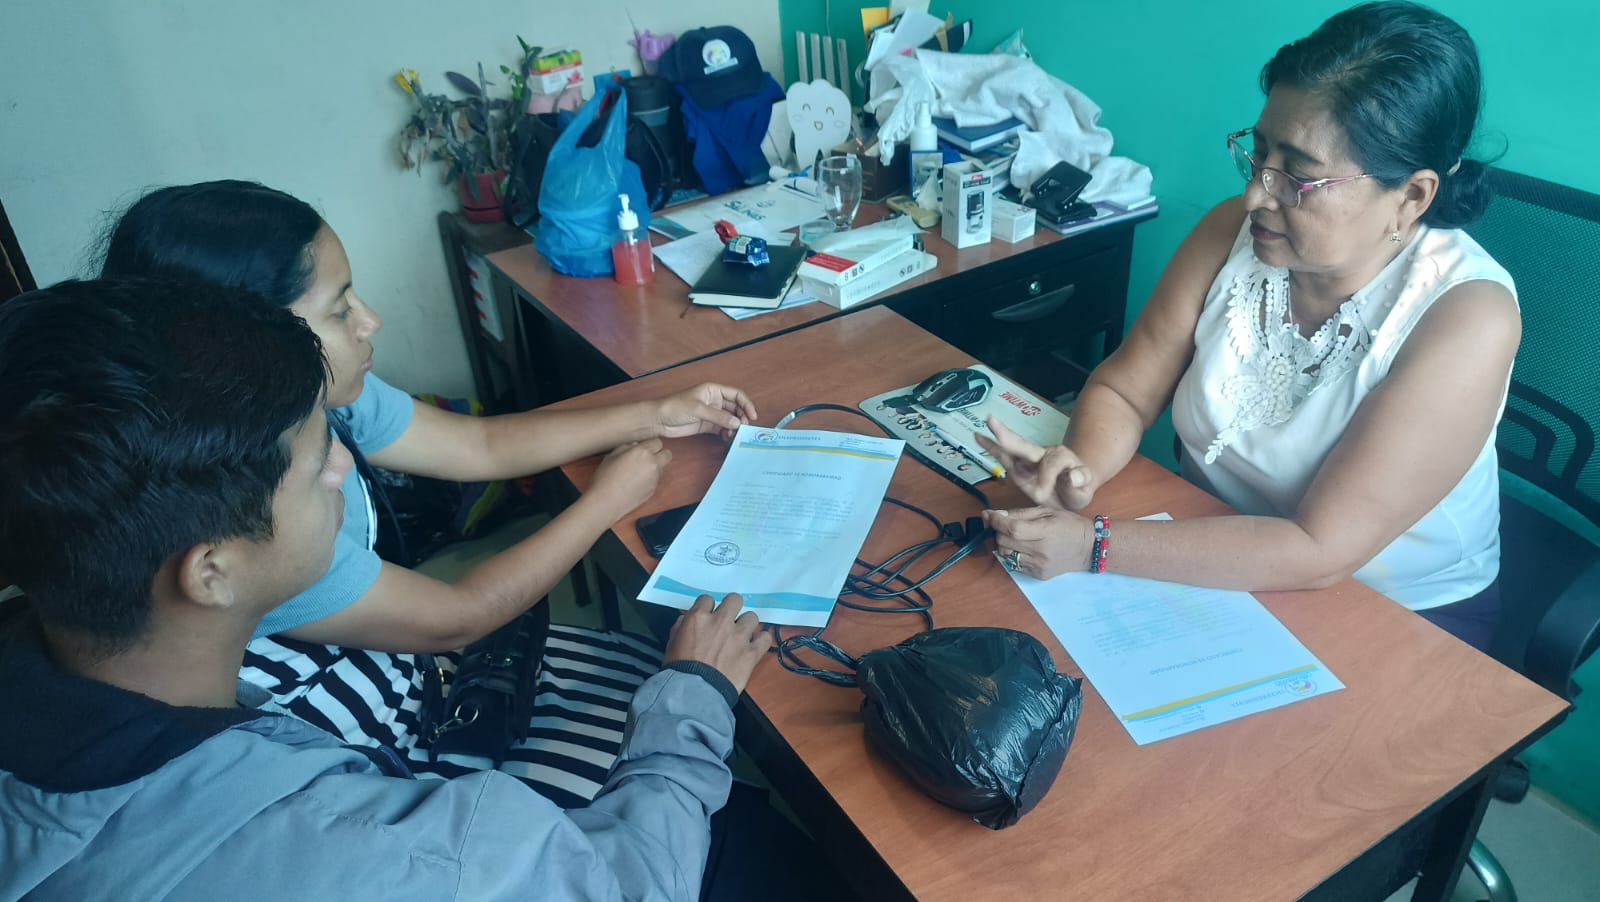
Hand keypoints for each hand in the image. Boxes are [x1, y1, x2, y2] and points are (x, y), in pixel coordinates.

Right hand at [587, 439, 670, 519]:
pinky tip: (637, 482)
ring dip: (655, 466)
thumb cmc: (605, 477)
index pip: (658, 442)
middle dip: (660, 454)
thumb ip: (627, 447)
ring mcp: (655, 478)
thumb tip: (636, 445)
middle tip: (646, 457)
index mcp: (643, 452)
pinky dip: (650, 478)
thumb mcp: (612, 455)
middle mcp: (653, 464)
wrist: (606, 502)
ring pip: (663, 467)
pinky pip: (656, 479)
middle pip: (667, 454)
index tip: (644, 448)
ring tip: (639, 471)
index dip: (650, 444)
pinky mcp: (654, 490)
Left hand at [654, 383, 758, 440]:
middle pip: (735, 408)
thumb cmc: (675, 407)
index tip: (752, 416)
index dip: (746, 404)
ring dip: (735, 427)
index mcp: (713, 390)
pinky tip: (727, 438)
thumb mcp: (698, 409)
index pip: (736, 395)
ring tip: (734, 435)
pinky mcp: (707, 425)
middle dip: (742, 417)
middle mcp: (714, 401)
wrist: (658, 419)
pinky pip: (722, 428)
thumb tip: (737, 423)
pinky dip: (727, 433)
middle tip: (744, 428)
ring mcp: (711, 413)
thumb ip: (718, 416)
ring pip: (730, 419)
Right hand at [664, 594, 771, 694]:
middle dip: (732, 608)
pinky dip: (761, 641)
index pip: (707, 599)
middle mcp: (721, 621)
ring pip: (752, 617)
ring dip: (746, 625)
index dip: (708, 608)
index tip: (709, 617)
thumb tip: (686, 618)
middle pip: (735, 599)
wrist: (694, 692)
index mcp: (699, 617)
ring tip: (742, 636)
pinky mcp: (752, 652)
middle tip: (729, 620)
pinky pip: (765, 638)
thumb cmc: (679, 669)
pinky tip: (755, 646)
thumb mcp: (672, 643)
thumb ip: (681, 626)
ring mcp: (739, 636)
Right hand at [976, 417, 1096, 510]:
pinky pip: (1003, 456)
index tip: (1045, 494)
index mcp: (1061, 457)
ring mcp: (1028, 459)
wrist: (1072, 490)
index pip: (1049, 466)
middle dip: (1008, 436)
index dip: (1046, 480)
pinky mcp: (1018, 467)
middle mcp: (1043, 453)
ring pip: (1012, 447)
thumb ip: (1081, 481)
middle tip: (992, 421)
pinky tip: (978, 436)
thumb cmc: (1077, 489)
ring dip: (998, 436)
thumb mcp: (1085, 488)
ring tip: (985, 422)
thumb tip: (1072, 475)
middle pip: (1025, 445)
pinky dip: (991, 447)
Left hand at [983, 507, 1093, 579]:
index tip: (989, 515)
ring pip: (1006, 555)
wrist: (1089, 548)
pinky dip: (1013, 554)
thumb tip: (991, 515)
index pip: (1013, 529)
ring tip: (1016, 537)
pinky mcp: (1038, 575)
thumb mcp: (1047, 511)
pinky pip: (1014, 564)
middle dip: (999, 532)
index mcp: (1046, 532)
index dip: (996, 521)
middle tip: (1006, 526)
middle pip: (1005, 542)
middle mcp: (1041, 552)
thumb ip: (1019, 513)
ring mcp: (1039, 566)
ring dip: (1004, 544)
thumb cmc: (1068, 525)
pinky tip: (1024, 548)